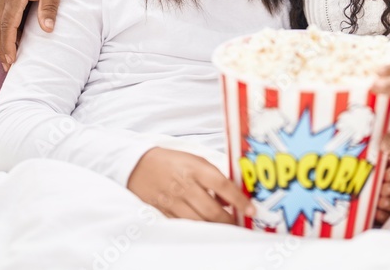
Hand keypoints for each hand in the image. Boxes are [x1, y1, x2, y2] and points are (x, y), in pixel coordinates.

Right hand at [0, 0, 74, 70]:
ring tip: (8, 56)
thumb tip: (47, 30)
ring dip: (1, 39)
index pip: (8, 25)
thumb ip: (50, 7)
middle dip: (1, 47)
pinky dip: (4, 27)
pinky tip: (11, 36)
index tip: (12, 61)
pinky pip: (2, 12)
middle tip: (8, 66)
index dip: (9, 45)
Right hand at [127, 148, 253, 223]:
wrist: (138, 165)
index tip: (251, 209)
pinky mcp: (164, 212)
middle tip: (239, 223)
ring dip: (215, 227)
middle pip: (212, 210)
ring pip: (199, 222)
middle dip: (229, 220)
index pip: (223, 186)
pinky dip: (198, 228)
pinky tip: (206, 227)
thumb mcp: (196, 161)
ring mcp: (173, 201)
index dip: (239, 200)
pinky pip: (185, 225)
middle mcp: (185, 186)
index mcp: (195, 168)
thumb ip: (214, 177)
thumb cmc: (172, 161)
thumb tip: (230, 198)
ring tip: (225, 226)